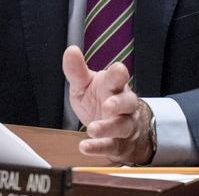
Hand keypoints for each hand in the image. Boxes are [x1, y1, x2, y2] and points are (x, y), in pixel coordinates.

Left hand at [62, 46, 152, 163]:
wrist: (117, 129)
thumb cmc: (99, 100)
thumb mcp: (86, 85)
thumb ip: (77, 71)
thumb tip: (70, 50)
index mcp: (114, 86)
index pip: (120, 77)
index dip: (120, 74)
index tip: (118, 71)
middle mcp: (124, 105)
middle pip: (128, 101)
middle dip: (119, 103)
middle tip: (107, 105)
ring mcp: (125, 125)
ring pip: (122, 126)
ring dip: (108, 128)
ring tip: (92, 129)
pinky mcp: (120, 144)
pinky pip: (113, 146)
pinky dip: (99, 147)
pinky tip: (85, 147)